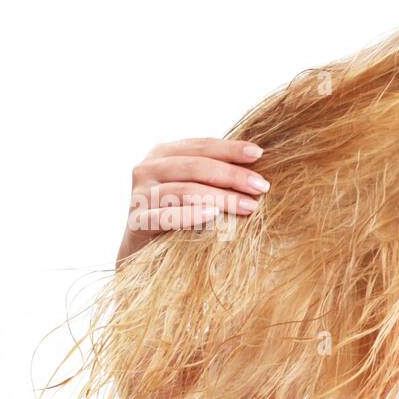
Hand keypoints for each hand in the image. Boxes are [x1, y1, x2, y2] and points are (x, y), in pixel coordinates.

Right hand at [121, 138, 268, 260]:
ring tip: (249, 206)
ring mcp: (139, 195)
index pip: (201, 146)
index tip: (259, 153)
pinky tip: (213, 215)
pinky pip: (164, 217)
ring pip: (183, 190)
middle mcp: (147, 169)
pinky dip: (189, 215)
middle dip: (231, 175)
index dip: (229, 149)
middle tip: (261, 186)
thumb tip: (259, 161)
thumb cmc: (182, 216)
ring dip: (220, 198)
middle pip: (194, 166)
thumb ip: (217, 174)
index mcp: (163, 154)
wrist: (146, 252)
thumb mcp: (197, 189)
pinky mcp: (136, 223)